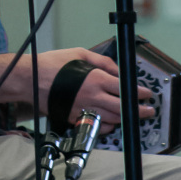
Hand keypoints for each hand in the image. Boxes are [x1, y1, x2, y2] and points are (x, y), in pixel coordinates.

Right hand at [23, 48, 154, 131]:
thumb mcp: (80, 53)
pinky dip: (108, 126)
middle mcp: (92, 96)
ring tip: (135, 117)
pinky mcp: (75, 118)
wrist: (31, 79)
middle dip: (139, 110)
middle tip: (148, 110)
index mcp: (95, 79)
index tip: (147, 94)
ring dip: (126, 119)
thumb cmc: (53, 64)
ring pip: (112, 119)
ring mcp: (84, 110)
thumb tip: (118, 70)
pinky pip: (96, 125)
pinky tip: (113, 123)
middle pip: (122, 108)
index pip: (123, 88)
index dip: (138, 92)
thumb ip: (102, 61)